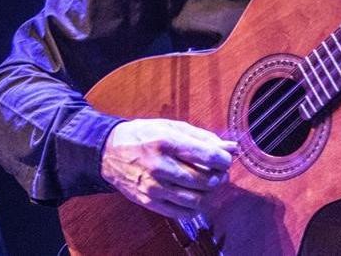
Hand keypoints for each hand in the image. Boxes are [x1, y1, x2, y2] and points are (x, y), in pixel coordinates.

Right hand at [99, 118, 238, 219]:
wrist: (109, 152)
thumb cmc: (144, 135)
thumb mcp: (171, 127)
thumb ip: (202, 137)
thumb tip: (231, 147)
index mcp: (166, 141)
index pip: (207, 156)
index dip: (224, 160)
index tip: (225, 159)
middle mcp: (160, 165)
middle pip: (205, 180)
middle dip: (219, 176)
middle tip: (218, 172)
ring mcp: (154, 186)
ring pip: (196, 199)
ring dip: (209, 193)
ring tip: (207, 183)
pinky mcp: (149, 201)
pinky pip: (182, 212)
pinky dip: (195, 207)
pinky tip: (194, 196)